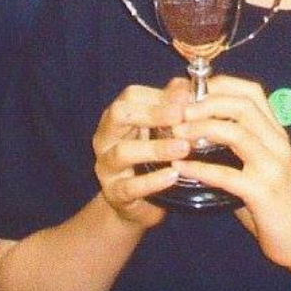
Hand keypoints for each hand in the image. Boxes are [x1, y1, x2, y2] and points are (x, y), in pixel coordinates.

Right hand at [92, 79, 192, 228]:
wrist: (138, 204)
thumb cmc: (150, 158)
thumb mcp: (158, 130)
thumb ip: (169, 107)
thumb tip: (184, 86)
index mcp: (116, 117)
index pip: (130, 96)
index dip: (158, 95)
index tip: (186, 99)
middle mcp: (105, 137)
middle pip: (119, 115)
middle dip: (152, 113)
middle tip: (181, 116)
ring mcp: (106, 166)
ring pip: (124, 152)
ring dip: (156, 148)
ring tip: (183, 147)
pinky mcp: (113, 194)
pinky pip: (130, 187)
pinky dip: (152, 181)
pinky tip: (173, 175)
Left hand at [170, 75, 290, 270]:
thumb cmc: (272, 201)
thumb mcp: (258, 164)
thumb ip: (236, 145)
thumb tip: (194, 128)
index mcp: (276, 132)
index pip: (252, 92)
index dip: (221, 84)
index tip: (193, 89)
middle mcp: (278, 143)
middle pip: (243, 106)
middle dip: (208, 102)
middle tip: (180, 110)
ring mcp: (273, 167)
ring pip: (238, 133)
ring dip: (203, 128)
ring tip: (177, 132)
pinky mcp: (264, 193)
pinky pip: (227, 175)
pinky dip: (200, 168)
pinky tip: (180, 167)